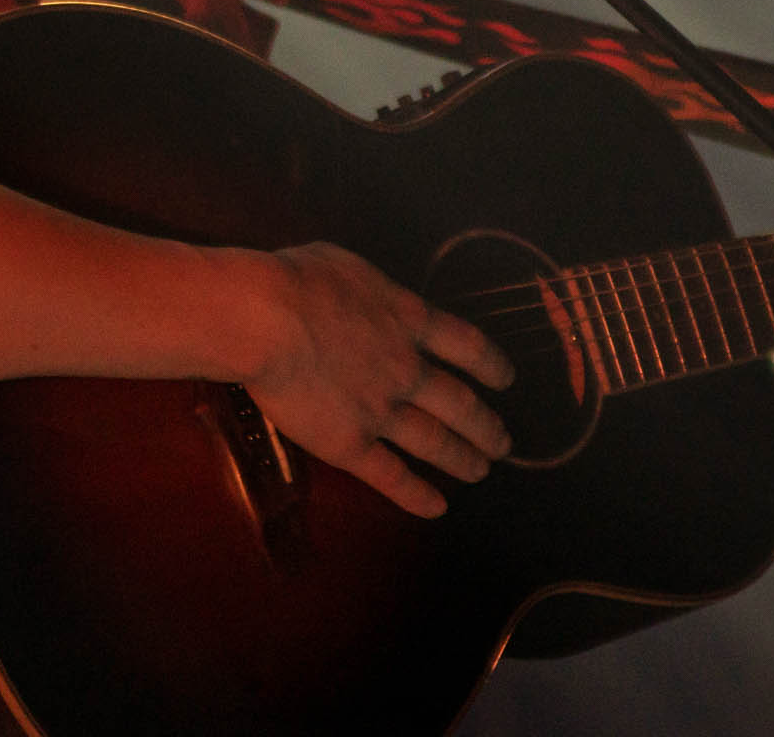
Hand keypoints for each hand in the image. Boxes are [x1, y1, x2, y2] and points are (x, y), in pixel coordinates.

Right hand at [236, 242, 514, 518]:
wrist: (266, 319)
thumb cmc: (297, 279)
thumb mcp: (349, 265)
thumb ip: (370, 289)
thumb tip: (369, 295)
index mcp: (408, 321)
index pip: (466, 345)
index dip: (491, 364)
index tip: (507, 380)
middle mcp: (407, 370)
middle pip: (459, 403)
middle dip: (485, 425)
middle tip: (503, 443)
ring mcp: (382, 410)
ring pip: (435, 442)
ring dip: (462, 459)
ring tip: (481, 471)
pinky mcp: (350, 444)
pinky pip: (391, 476)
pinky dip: (417, 495)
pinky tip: (438, 508)